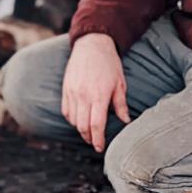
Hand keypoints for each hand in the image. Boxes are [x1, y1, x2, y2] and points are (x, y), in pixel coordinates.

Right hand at [61, 33, 130, 151]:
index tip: (100, 148)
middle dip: (89, 138)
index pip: (96, 124)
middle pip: (83, 126)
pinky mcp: (65, 89)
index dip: (98, 139)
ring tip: (89, 132)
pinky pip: (66, 111)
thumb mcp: (120, 83)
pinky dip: (72, 119)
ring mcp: (72, 92)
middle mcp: (83, 95)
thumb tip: (125, 121)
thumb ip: (121, 104)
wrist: (91, 44)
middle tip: (96, 143)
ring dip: (81, 129)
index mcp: (99, 95)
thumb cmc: (109, 64)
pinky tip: (80, 120)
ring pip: (73, 120)